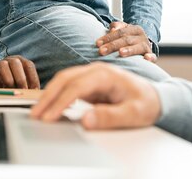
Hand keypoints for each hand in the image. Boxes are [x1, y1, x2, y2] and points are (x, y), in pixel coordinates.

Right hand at [0, 55, 39, 88]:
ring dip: (8, 80)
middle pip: (16, 62)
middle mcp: (9, 60)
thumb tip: (36, 94)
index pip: (28, 65)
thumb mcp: (20, 84)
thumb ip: (28, 86)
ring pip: (3, 66)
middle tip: (23, 91)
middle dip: (20, 78)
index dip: (33, 77)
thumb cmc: (9, 84)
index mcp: (19, 61)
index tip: (35, 90)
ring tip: (10, 90)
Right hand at [30, 62, 160, 129]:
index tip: (49, 117)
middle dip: (48, 96)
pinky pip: (68, 87)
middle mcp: (96, 71)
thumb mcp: (133, 114)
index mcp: (106, 74)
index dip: (61, 102)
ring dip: (49, 95)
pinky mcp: (89, 84)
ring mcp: (92, 76)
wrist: (155, 99)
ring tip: (37, 112)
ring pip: (64, 81)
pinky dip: (56, 95)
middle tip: (35, 114)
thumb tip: (86, 121)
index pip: (76, 87)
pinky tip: (49, 107)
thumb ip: (110, 117)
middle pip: (65, 79)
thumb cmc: (146, 104)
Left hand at [96, 21, 156, 61]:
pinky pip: (153, 57)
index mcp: (134, 29)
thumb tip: (112, 29)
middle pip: (126, 40)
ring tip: (120, 53)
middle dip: (113, 45)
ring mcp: (147, 46)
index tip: (97, 43)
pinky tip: (146, 59)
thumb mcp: (123, 30)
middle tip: (101, 51)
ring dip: (129, 50)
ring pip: (138, 47)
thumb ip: (116, 27)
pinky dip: (150, 58)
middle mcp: (142, 36)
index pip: (120, 32)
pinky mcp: (151, 55)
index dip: (108, 37)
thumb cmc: (129, 38)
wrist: (144, 44)